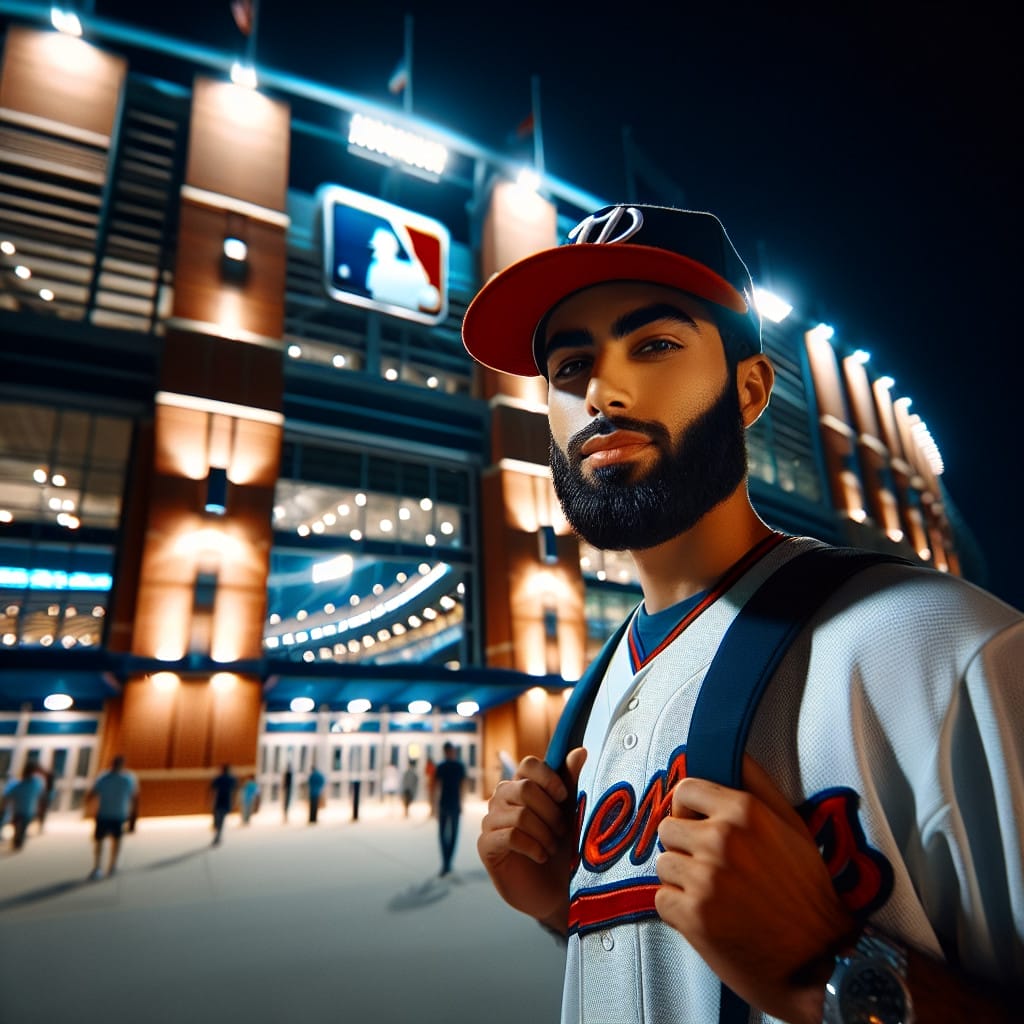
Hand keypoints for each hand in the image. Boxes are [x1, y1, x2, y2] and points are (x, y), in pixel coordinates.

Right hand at [477, 748, 586, 932]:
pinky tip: (541, 857)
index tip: (564, 797)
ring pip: (519, 814)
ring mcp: (491, 821)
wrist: (555, 891)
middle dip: (550, 813)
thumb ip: (572, 782)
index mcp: (523, 785)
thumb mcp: (571, 813)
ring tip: (552, 848)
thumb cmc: (563, 849)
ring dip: (544, 833)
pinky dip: (533, 847)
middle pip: (525, 789)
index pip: (529, 764)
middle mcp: (502, 798)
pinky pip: (509, 835)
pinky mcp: (486, 845)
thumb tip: (581, 752)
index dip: (549, 778)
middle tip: (562, 831)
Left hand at [655, 755, 854, 1023]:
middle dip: (684, 845)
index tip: (697, 822)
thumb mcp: (793, 826)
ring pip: (663, 863)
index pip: (685, 789)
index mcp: (743, 812)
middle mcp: (720, 840)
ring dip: (681, 878)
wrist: (815, 958)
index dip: (688, 807)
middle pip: (668, 827)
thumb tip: (734, 753)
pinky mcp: (693, 916)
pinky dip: (678, 909)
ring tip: (713, 892)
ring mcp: (705, 879)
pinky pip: (661, 899)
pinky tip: (708, 914)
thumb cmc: (806, 891)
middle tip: (710, 864)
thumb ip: (759, 785)